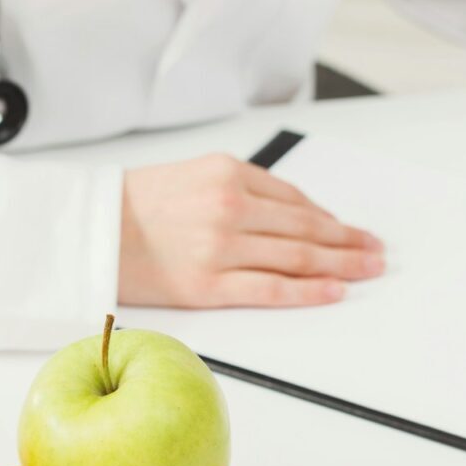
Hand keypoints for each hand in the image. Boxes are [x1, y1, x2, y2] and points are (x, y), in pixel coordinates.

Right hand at [118, 153, 384, 306]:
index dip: (331, 219)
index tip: (353, 231)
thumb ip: (244, 190)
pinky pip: (270, 289)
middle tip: (376, 252)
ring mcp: (220, 248)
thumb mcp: (195, 177)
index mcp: (228, 174)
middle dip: (348, 241)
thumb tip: (296, 216)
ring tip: (367, 270)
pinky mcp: (208, 285)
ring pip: (296, 257)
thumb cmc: (139, 206)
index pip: (295, 201)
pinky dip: (307, 291)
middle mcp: (229, 207)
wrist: (89, 231)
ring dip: (340, 264)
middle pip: (306, 228)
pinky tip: (333, 291)